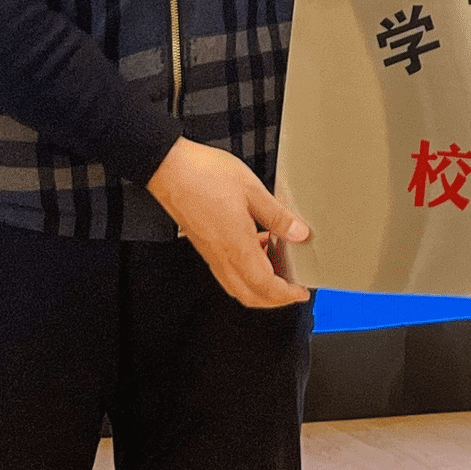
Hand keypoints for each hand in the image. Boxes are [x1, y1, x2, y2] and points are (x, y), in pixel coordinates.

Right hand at [146, 138, 309, 307]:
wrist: (169, 170)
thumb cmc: (205, 176)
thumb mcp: (252, 190)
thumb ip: (277, 216)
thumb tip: (299, 233)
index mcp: (237, 247)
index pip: (265, 286)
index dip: (286, 295)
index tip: (301, 293)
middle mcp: (221, 256)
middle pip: (250, 295)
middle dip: (274, 299)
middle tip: (292, 289)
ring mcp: (210, 252)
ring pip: (237, 285)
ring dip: (259, 286)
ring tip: (278, 267)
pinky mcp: (203, 244)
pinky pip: (226, 271)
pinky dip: (245, 270)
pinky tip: (255, 247)